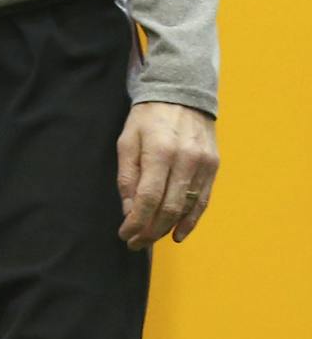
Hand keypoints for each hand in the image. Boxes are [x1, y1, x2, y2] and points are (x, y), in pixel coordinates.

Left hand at [116, 100, 218, 248]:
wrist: (182, 95)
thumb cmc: (148, 118)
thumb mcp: (127, 140)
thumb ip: (128, 176)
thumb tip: (129, 211)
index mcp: (160, 151)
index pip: (148, 198)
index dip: (136, 221)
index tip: (124, 234)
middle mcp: (185, 160)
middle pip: (169, 208)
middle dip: (149, 231)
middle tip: (134, 243)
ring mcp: (203, 165)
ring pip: (187, 208)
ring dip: (167, 229)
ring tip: (149, 240)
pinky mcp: (213, 168)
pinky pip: (203, 202)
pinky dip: (191, 221)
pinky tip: (177, 233)